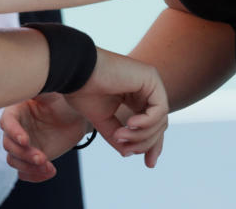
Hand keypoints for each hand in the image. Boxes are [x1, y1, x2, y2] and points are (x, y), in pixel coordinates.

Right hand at [0, 93, 90, 181]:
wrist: (76, 116)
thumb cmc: (63, 100)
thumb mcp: (53, 92)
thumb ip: (40, 89)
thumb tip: (32, 81)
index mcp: (17, 110)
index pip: (7, 122)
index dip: (13, 132)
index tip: (26, 140)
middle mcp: (17, 129)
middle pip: (9, 146)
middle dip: (24, 154)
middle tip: (42, 158)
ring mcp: (24, 146)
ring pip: (14, 161)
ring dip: (29, 167)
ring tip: (48, 167)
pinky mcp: (31, 159)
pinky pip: (25, 173)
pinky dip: (34, 176)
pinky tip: (50, 172)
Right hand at [66, 49, 167, 167]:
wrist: (75, 72)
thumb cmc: (83, 91)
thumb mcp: (103, 120)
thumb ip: (119, 135)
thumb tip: (129, 153)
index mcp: (134, 95)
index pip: (152, 124)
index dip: (152, 145)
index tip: (149, 164)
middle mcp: (145, 87)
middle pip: (159, 124)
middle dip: (147, 143)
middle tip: (128, 150)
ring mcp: (149, 81)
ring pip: (160, 120)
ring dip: (141, 134)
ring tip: (120, 135)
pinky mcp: (151, 77)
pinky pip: (160, 109)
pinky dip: (147, 122)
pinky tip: (130, 123)